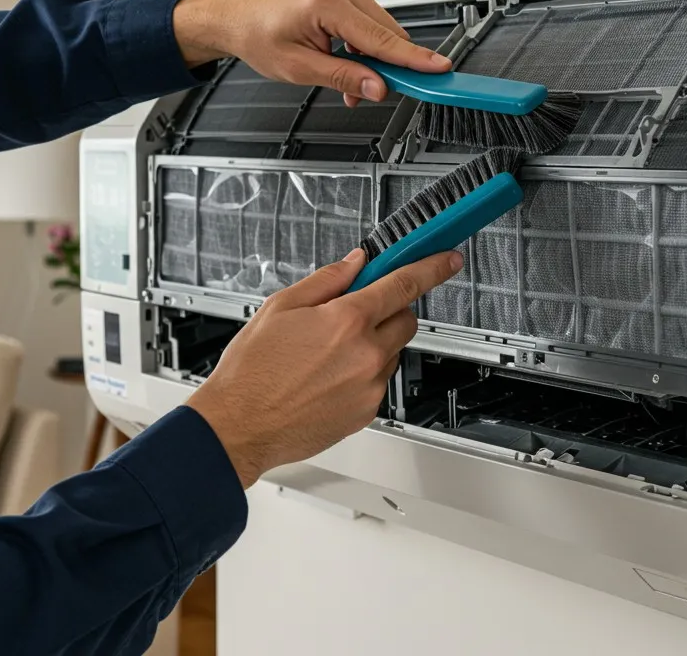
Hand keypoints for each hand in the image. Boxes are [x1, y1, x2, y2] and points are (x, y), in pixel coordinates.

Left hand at [171, 0, 451, 106]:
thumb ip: (343, 77)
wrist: (239, 18)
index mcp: (328, 3)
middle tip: (366, 94)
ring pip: (383, 32)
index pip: (382, 39)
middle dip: (384, 69)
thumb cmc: (258, 36)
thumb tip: (377, 88)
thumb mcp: (299, 68)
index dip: (413, 60)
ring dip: (374, 61)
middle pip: (389, 35)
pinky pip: (372, 25)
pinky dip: (366, 49)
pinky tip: (348, 63)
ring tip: (347, 81)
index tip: (438, 70)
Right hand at [185, 249, 462, 487]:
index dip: (431, 267)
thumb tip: (355, 263)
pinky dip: (362, 375)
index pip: (403, 284)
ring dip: (373, 345)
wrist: (239, 426)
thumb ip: (326, 281)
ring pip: (391, 353)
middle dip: (388, 311)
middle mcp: (365, 355)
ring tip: (327, 355)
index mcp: (345, 321)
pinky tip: (327, 378)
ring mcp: (369, 387)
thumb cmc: (252, 372)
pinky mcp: (366, 413)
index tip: (446, 260)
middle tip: (354, 314)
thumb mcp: (279, 308)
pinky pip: (377, 383)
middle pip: (406, 320)